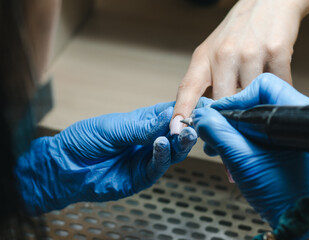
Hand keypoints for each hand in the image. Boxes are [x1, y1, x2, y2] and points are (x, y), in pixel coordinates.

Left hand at [15, 101, 205, 214]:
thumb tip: (171, 114)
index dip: (186, 109)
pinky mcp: (142, 177)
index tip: (201, 104)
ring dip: (181, 142)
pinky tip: (162, 144)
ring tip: (185, 133)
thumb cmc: (85, 140)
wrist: (64, 165)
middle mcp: (150, 140)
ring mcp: (147, 159)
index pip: (171, 114)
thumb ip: (142, 126)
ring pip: (173, 152)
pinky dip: (162, 155)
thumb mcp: (114, 127)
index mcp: (144, 123)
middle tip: (196, 122)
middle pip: (177, 134)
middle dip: (188, 127)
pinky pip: (157, 167)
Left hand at [170, 0, 308, 134]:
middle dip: (227, 119)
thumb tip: (202, 117)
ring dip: (255, 106)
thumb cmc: (238, 32)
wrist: (269, 2)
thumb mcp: (212, 53)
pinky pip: (277, 86)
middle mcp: (224, 54)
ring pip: (251, 97)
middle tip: (232, 130)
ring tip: (257, 103)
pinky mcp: (276, 51)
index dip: (181, 111)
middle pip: (222, 101)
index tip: (176, 131)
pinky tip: (274, 90)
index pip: (188, 88)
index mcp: (204, 57)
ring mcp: (250, 53)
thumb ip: (206, 82)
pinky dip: (277, 94)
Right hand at [193, 74, 308, 228]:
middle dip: (231, 118)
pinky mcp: (290, 146)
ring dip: (235, 130)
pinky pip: (263, 134)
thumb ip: (218, 133)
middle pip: (258, 103)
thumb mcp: (242, 160)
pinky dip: (245, 140)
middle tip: (214, 130)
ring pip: (258, 120)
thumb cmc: (284, 196)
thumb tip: (201, 116)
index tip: (217, 114)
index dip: (235, 100)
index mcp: (297, 114)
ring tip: (218, 146)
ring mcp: (296, 134)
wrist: (301, 222)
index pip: (262, 87)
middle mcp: (300, 119)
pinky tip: (230, 151)